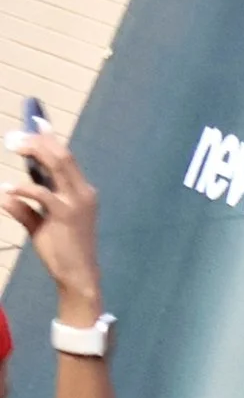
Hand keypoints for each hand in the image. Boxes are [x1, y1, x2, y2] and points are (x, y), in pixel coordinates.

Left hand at [3, 128, 101, 319]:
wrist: (77, 276)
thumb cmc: (62, 251)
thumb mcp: (41, 226)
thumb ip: (25, 209)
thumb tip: (5, 193)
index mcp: (81, 191)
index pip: (65, 158)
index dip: (50, 138)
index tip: (35, 121)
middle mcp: (82, 191)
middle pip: (62, 155)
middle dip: (39, 140)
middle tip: (14, 136)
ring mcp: (76, 202)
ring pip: (58, 165)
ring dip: (35, 151)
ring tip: (14, 145)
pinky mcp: (66, 215)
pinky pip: (42, 195)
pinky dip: (24, 189)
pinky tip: (9, 188)